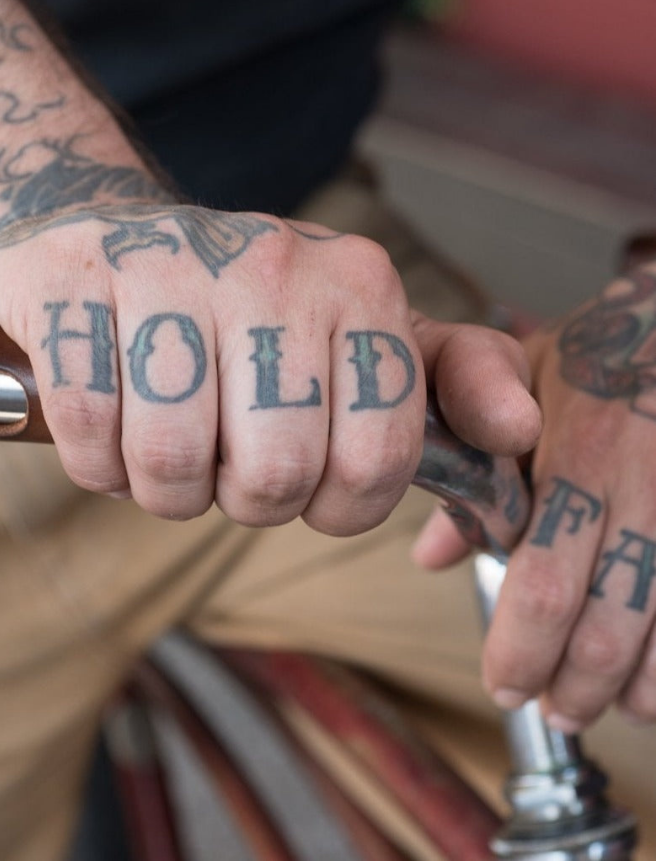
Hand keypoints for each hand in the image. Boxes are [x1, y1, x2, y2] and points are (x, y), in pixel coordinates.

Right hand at [0, 200, 538, 532]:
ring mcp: (165, 267)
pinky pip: (91, 439)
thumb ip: (448, 377)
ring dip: (162, 488)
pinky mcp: (72, 283)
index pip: (376, 459)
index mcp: (358, 282)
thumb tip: (520, 434)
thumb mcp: (354, 327)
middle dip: (240, 500)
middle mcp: (270, 264)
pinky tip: (106, 426)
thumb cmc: (235, 305)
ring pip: (173, 464)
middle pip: (272, 475)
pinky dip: (95, 464)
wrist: (101, 233)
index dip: (335, 505)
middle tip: (221, 462)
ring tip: (161, 448)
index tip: (303, 483)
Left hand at [416, 266, 655, 729]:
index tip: (503, 682)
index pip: (543, 578)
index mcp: (578, 454)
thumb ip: (473, 466)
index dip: (522, 647)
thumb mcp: (518, 390)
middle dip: (572, 681)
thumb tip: (428, 555)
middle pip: (606, 619)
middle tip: (548, 709)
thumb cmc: (594, 353)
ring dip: (632, 685)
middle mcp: (642, 484)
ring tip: (602, 708)